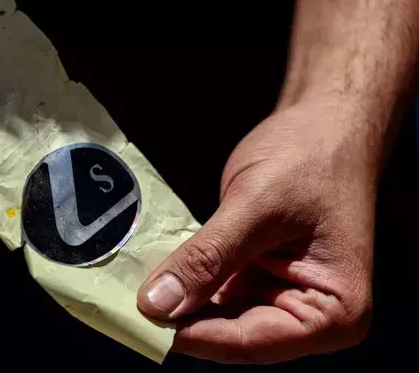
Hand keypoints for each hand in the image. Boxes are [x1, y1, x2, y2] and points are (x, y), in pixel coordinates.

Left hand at [137, 101, 374, 362]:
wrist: (324, 123)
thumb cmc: (311, 157)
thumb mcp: (256, 206)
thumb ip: (209, 258)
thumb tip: (158, 305)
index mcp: (333, 313)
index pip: (251, 341)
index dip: (193, 334)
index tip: (143, 321)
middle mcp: (312, 315)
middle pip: (234, 334)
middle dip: (184, 319)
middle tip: (132, 306)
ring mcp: (283, 295)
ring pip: (220, 315)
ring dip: (182, 301)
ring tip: (139, 288)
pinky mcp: (260, 275)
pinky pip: (219, 289)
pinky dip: (191, 281)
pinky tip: (160, 272)